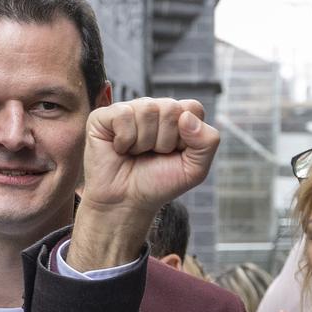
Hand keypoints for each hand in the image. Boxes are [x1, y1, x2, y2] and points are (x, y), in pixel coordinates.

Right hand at [69, 98, 219, 271]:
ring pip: (147, 109)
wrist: (127, 203)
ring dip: (144, 142)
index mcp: (177, 117)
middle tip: (153, 155)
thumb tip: (186, 116)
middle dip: (164, 141)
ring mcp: (129, 110)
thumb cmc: (158, 184)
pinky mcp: (104, 116)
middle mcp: (153, 109)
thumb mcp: (195, 169)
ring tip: (136, 154)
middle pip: (170, 108)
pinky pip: (124, 115)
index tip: (175, 153)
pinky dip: (125, 140)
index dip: (186, 136)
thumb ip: (208, 141)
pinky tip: (120, 149)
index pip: (192, 108)